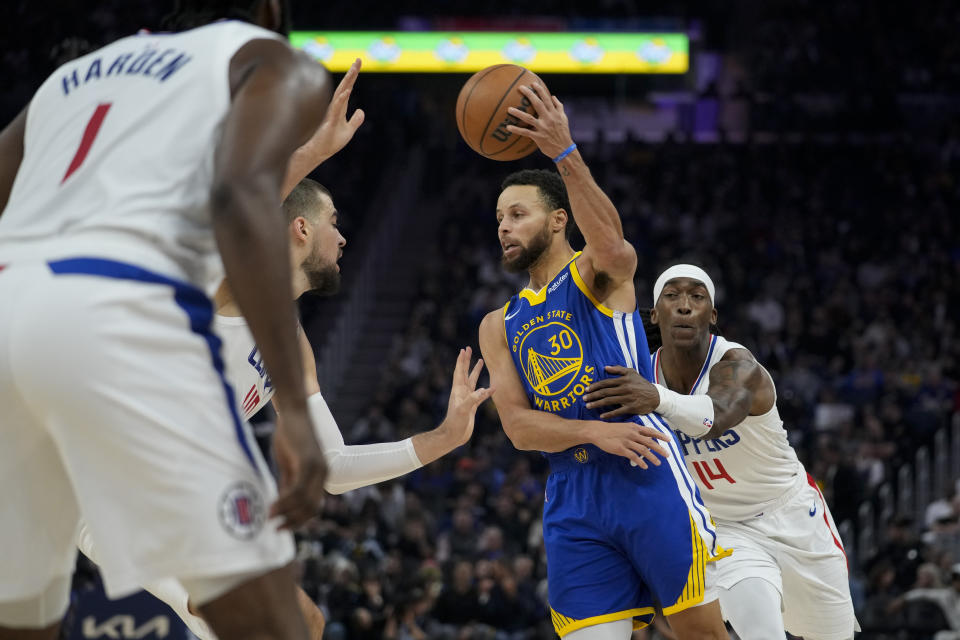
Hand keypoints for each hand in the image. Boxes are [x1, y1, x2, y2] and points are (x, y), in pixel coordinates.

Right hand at [270, 409, 327, 528]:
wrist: (293, 412)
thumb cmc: (289, 435)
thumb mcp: (288, 464)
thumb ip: (288, 482)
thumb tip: (283, 502)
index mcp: (320, 475)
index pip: (315, 506)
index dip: (300, 520)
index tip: (283, 527)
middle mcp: (323, 474)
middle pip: (312, 508)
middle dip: (294, 521)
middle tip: (277, 528)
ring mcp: (317, 468)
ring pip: (304, 501)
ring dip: (287, 513)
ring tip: (270, 517)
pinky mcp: (308, 462)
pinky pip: (298, 489)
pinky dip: (285, 501)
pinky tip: (273, 506)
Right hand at [301, 58, 364, 160]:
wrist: (320, 152)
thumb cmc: (331, 141)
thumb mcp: (349, 130)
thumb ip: (355, 120)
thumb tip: (361, 111)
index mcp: (340, 108)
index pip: (348, 88)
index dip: (353, 76)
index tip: (358, 62)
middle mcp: (335, 107)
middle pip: (344, 87)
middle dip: (351, 74)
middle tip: (358, 60)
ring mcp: (332, 113)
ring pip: (340, 94)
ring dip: (347, 82)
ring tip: (353, 70)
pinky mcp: (330, 122)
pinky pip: (336, 109)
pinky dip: (341, 99)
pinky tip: (347, 91)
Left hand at [439, 347, 493, 446]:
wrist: (454, 436)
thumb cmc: (455, 423)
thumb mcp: (463, 410)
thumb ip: (473, 399)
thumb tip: (485, 390)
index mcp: (458, 390)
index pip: (460, 371)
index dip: (462, 360)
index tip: (464, 349)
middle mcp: (462, 392)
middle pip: (466, 372)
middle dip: (468, 361)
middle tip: (469, 349)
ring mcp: (468, 398)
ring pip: (473, 381)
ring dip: (476, 371)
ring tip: (481, 361)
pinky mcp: (473, 406)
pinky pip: (481, 395)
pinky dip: (487, 390)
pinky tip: (493, 387)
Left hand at [504, 83, 574, 158]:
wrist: (564, 149)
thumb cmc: (563, 133)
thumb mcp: (564, 118)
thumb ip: (559, 107)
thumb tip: (553, 96)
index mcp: (555, 113)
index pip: (547, 99)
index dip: (540, 90)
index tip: (533, 83)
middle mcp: (549, 119)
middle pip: (538, 104)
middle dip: (529, 94)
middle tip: (520, 88)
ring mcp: (543, 128)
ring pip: (529, 118)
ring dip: (519, 113)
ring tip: (509, 109)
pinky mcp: (538, 137)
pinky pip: (525, 132)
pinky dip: (516, 130)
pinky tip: (508, 127)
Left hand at [584, 365, 659, 417]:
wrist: (655, 396)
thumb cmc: (641, 383)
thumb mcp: (632, 372)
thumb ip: (618, 369)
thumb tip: (605, 367)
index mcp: (623, 379)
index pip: (605, 382)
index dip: (595, 386)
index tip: (586, 389)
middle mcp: (624, 388)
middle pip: (605, 392)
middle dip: (593, 395)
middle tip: (584, 399)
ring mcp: (628, 398)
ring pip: (609, 401)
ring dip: (597, 404)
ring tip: (588, 406)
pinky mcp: (632, 407)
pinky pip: (618, 411)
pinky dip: (609, 414)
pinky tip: (601, 416)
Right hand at [584, 419, 669, 468]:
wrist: (598, 431)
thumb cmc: (612, 430)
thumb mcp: (626, 427)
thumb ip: (636, 432)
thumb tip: (647, 438)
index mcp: (634, 427)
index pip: (650, 431)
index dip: (660, 436)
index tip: (669, 440)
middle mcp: (632, 434)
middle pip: (649, 442)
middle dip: (660, 449)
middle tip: (667, 455)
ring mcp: (627, 441)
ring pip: (643, 450)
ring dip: (652, 457)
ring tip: (658, 463)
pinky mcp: (621, 449)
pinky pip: (633, 456)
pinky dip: (640, 462)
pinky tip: (645, 466)